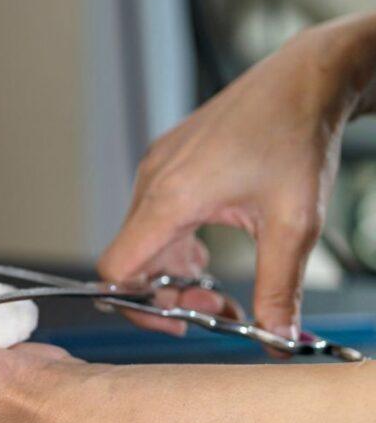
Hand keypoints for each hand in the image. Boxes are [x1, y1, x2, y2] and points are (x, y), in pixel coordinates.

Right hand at [98, 24, 361, 343]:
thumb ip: (279, 290)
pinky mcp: (167, 162)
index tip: (181, 321)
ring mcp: (156, 169)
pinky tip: (208, 249)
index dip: (139, 307)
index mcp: (171, 198)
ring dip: (172, 272)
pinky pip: (152, 217)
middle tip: (220, 305)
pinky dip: (174, 245)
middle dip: (169, 295)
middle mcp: (152, 182)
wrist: (305, 79)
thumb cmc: (297, 137)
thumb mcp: (295, 225)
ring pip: (141, 241)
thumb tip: (276, 343)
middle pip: (131, 261)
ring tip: (218, 282)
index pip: (117, 270)